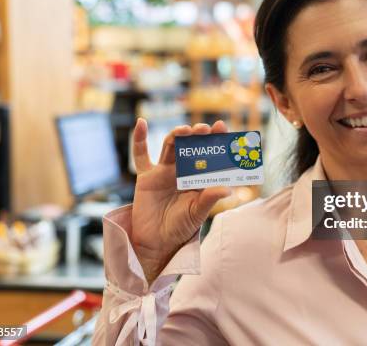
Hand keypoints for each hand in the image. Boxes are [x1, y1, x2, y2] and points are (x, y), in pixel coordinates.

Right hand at [130, 119, 231, 281]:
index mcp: (199, 178)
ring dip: (177, 135)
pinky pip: (141, 156)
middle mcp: (183, 171)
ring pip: (171, 146)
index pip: (210, 154)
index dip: (216, 140)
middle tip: (205, 129)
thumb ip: (210, 199)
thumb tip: (227, 189)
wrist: (156, 242)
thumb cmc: (180, 228)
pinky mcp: (146, 177)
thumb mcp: (197, 213)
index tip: (223, 128)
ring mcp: (164, 172)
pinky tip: (141, 124)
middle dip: (198, 135)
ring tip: (186, 130)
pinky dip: (139, 139)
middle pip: (191, 146)